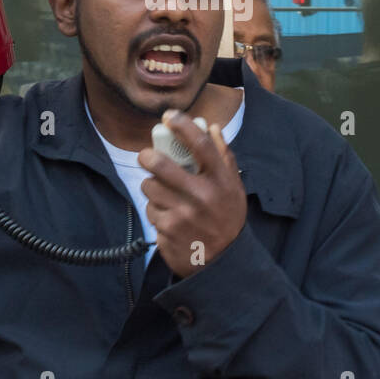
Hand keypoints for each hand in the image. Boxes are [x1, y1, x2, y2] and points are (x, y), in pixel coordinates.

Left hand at [138, 109, 246, 279]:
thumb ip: (223, 156)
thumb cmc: (227, 218)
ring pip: (150, 188)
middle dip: (148, 156)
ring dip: (152, 188)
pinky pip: (150, 210)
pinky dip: (156, 211)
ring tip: (164, 194)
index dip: (183, 125)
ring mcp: (182, 215)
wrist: (222, 263)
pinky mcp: (167, 231)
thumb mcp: (233, 187)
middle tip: (146, 156)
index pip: (201, 146)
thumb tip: (211, 127)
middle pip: (162, 166)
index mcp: (220, 182)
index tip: (169, 115)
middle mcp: (202, 196)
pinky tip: (169, 217)